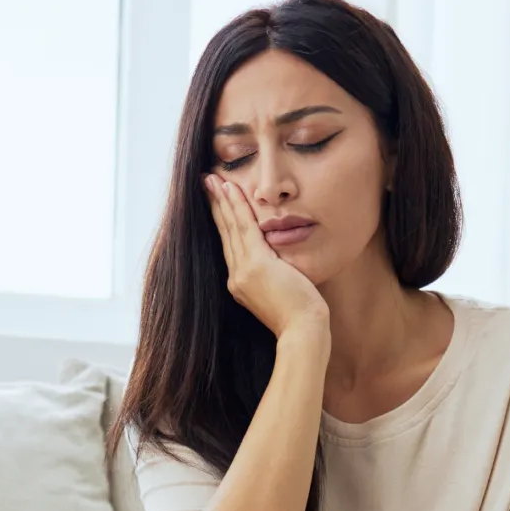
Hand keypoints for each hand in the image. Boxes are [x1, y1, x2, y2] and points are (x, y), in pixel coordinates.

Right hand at [202, 172, 329, 338]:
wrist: (302, 331)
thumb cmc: (300, 316)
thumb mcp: (281, 292)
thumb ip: (274, 276)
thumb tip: (279, 265)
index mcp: (240, 284)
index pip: (230, 246)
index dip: (222, 221)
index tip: (216, 202)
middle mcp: (236, 277)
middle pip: (224, 233)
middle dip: (215, 206)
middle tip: (207, 182)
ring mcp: (243, 271)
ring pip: (231, 227)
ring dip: (222, 200)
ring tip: (213, 179)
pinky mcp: (256, 265)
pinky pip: (244, 228)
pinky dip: (237, 207)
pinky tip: (230, 188)